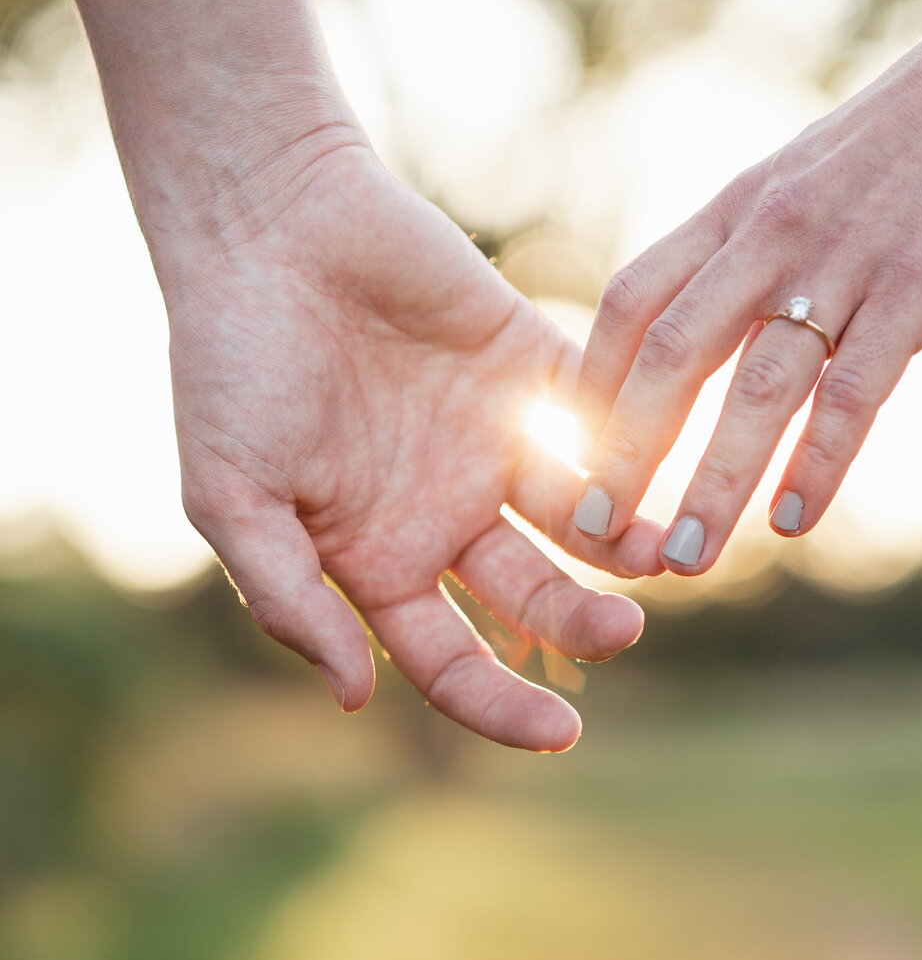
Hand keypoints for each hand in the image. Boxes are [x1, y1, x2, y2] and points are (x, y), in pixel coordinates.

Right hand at [166, 144, 662, 749]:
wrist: (268, 225)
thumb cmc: (231, 362)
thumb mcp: (230, 494)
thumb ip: (287, 597)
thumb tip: (356, 696)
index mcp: (375, 557)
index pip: (451, 661)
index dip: (502, 706)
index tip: (562, 734)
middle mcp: (444, 510)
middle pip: (533, 598)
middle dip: (581, 624)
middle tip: (622, 629)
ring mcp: (490, 437)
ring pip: (581, 516)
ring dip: (624, 542)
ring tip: (653, 550)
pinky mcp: (529, 361)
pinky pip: (595, 415)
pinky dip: (631, 442)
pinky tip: (650, 463)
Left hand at [573, 11, 921, 572]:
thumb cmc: (904, 138)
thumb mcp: (796, 179)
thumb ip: (747, 245)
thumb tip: (707, 316)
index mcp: (733, 209)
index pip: (632, 302)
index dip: (591, 383)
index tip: (564, 452)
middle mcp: (769, 235)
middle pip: (670, 353)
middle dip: (624, 449)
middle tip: (590, 532)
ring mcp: (841, 260)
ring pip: (757, 387)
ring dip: (713, 481)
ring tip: (685, 560)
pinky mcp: (917, 286)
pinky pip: (855, 389)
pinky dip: (819, 461)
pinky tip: (795, 522)